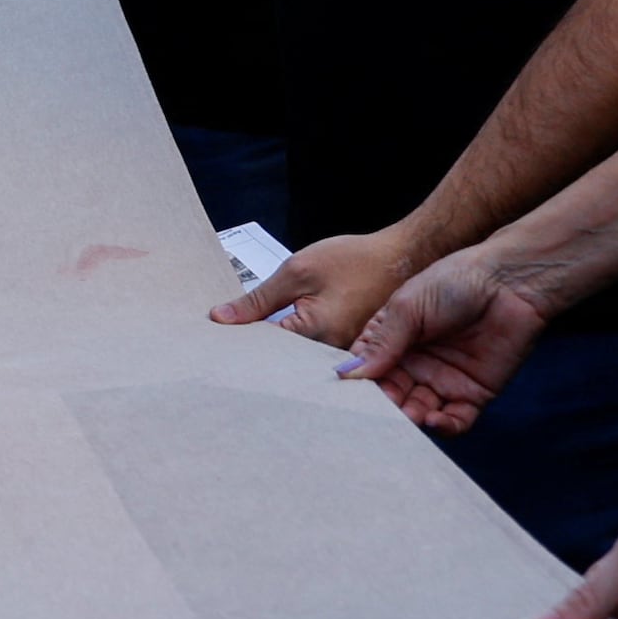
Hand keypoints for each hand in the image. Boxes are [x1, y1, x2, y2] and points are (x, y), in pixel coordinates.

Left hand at [218, 222, 422, 348]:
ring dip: (276, 348)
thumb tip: (220, 318)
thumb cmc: (354, 259)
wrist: (401, 258)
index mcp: (315, 334)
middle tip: (229, 339)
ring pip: (296, 359)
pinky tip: (283, 331)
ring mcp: (343, 355)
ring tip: (255, 334)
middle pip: (279, 360)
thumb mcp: (297, 271)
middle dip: (255, 349)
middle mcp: (331, 353)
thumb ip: (258, 299)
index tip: (216, 335)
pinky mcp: (348, 350)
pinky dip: (296, 344)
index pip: (261, 349)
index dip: (237, 340)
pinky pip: (314, 354)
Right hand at [336, 243, 555, 429]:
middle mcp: (413, 364)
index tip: (348, 397)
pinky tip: (435, 420)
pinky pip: (455, 420)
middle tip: (378, 415)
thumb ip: (381, 344)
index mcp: (391, 341)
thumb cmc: (453, 282)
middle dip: (383, 408)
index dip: (357, 386)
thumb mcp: (407, 308)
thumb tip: (348, 376)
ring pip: (418, 412)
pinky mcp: (474, 393)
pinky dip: (444, 427)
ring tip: (409, 417)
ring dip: (410, 420)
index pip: (366, 371)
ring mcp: (442, 380)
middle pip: (389, 396)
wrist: (509, 283)